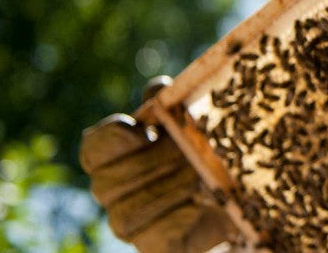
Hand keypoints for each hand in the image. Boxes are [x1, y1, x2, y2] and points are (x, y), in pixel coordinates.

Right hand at [80, 76, 233, 251]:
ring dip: (174, 187)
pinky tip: (204, 202)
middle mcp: (110, 190)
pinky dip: (183, 214)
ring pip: (133, 207)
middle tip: (192, 152)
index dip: (114, 139)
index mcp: (112, 156)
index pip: (93, 148)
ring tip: (204, 174)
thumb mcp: (187, 120)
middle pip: (113, 179)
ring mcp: (127, 221)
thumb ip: (169, 101)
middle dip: (157, 162)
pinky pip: (156, 233)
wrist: (233, 199)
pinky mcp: (152, 245)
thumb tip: (159, 89)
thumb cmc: (200, 151)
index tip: (144, 129)